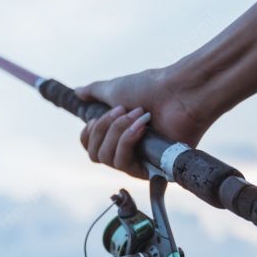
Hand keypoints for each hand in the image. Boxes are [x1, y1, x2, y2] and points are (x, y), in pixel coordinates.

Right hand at [76, 68, 214, 178]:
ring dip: (118, 133)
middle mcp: (129, 150)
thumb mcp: (115, 88)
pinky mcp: (152, 169)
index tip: (94, 117)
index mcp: (119, 133)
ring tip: (137, 115)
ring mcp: (141, 160)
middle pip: (96, 156)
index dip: (89, 135)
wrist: (179, 92)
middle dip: (104, 129)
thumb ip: (94, 92)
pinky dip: (128, 141)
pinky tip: (142, 126)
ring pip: (109, 160)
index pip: (91, 147)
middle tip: (122, 110)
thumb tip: (77, 92)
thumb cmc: (151, 87)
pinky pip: (125, 165)